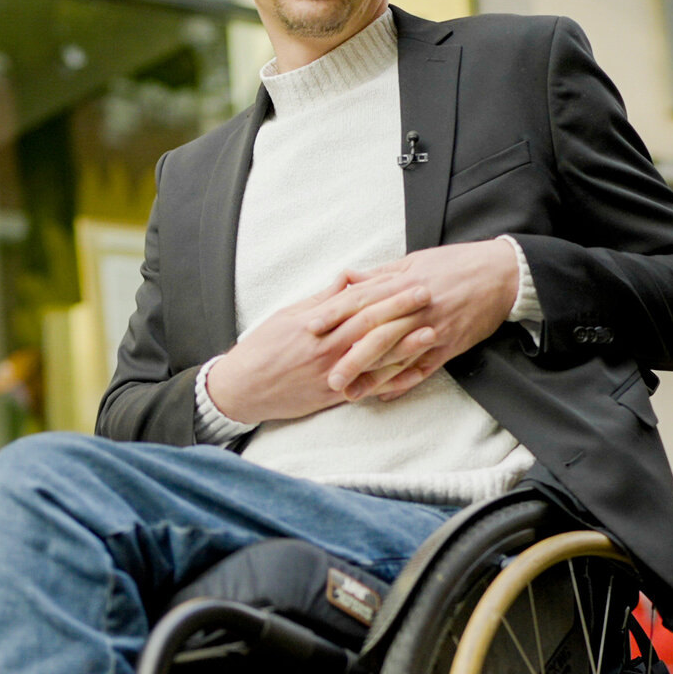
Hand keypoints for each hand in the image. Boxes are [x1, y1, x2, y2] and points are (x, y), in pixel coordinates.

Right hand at [207, 276, 441, 424]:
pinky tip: (411, 370)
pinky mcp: (332, 395)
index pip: (357, 303)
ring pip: (374, 358)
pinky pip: (367, 386)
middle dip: (401, 311)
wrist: (242, 388)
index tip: (408, 280)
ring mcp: (331, 373)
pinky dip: (390, 379)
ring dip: (405, 345)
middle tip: (428, 296)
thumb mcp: (288, 315)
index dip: (385, 291)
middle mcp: (326, 349)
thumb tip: (348, 278)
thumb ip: (322, 299)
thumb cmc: (262, 348)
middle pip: (371, 326)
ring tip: (431, 332)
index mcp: (315, 325)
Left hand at [310, 238, 519, 400]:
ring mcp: (434, 329)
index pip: (361, 299)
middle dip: (350, 356)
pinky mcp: (450, 345)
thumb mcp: (413, 262)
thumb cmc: (454, 265)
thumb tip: (346, 279)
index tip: (311, 328)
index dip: (334, 313)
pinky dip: (404, 383)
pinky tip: (385, 395)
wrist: (501, 274)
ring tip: (350, 393)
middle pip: (376, 333)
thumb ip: (378, 275)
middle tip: (328, 376)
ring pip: (398, 356)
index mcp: (402, 283)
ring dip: (373, 377)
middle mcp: (416, 307)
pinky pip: (424, 368)